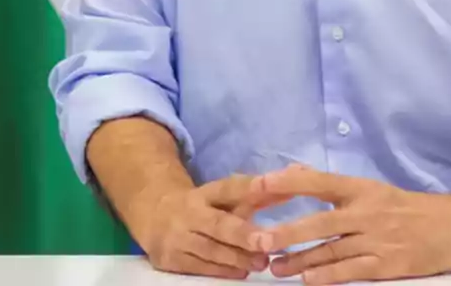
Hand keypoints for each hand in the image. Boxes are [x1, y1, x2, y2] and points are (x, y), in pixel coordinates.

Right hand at [139, 174, 281, 279]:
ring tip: (262, 262)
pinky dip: (221, 271)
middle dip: (243, 234)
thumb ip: (259, 193)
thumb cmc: (203, 207)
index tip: (268, 187)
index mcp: (206, 193)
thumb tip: (296, 178)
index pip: (229, 188)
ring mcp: (177, 237)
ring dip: (238, 258)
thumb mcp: (224, 197)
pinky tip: (241, 272)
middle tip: (267, 243)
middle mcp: (189, 212)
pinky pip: (199, 267)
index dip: (249, 187)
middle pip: (219, 224)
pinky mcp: (168, 259)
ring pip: (211, 250)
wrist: (154, 214)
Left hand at [248, 165, 450, 284]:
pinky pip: (350, 271)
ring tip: (274, 266)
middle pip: (320, 222)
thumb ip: (333, 186)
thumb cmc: (408, 208)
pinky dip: (327, 275)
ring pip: (330, 250)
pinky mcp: (386, 265)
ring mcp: (377, 240)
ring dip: (298, 260)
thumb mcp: (374, 189)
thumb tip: (294, 172)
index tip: (261, 184)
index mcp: (364, 189)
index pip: (321, 182)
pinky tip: (307, 278)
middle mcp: (368, 212)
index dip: (290, 183)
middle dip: (286, 232)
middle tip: (259, 240)